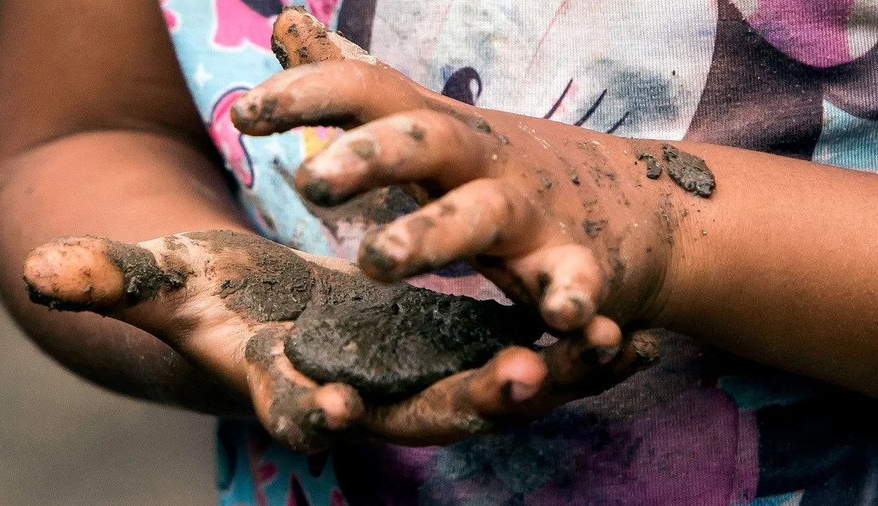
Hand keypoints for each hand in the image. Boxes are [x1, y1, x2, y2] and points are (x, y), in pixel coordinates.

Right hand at [23, 231, 656, 449]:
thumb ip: (112, 279)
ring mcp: (414, 374)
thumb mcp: (163, 278)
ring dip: (548, 375)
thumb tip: (37, 272)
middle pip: (415, 410)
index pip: (294, 405)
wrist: (259, 307)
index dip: (306, 411)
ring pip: (489, 388)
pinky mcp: (449, 347)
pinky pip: (520, 351)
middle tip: (521, 375)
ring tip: (610, 344)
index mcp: (289, 377)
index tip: (335, 411)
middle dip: (467, 399)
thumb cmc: (209, 296)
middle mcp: (362, 389)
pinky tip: (624, 328)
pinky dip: (570, 346)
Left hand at [231, 8, 687, 336]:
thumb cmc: (505, 167)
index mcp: (438, 131)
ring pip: (479, 216)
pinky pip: (573, 279)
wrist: (635, 204)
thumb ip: (353, 84)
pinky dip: (570, 294)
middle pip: (423, 142)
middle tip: (308, 185)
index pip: (370, 91)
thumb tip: (285, 20)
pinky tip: (563, 317)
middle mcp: (481, 160)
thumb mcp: (429, 122)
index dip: (309, 96)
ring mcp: (533, 209)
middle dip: (369, 156)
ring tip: (375, 261)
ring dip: (430, 234)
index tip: (244, 114)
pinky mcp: (580, 261)